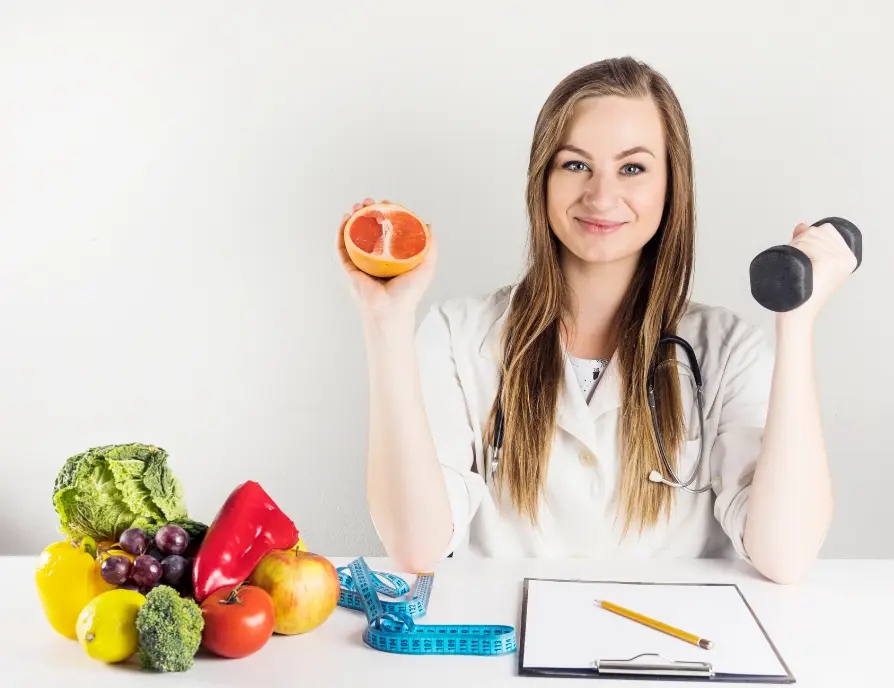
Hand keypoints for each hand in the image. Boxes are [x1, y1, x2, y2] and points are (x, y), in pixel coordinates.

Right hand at [335, 197, 437, 321]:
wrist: (392, 309)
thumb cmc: (409, 293)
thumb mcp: (427, 266)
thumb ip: (430, 246)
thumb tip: (428, 225)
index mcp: (391, 257)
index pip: (387, 230)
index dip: (386, 215)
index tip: (387, 204)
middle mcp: (376, 258)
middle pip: (369, 229)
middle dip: (368, 212)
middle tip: (370, 201)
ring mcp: (361, 262)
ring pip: (354, 235)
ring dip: (354, 218)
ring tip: (358, 205)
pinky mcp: (350, 268)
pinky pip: (342, 247)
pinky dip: (341, 232)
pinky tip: (346, 218)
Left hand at [780, 220, 858, 327]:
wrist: (797, 314)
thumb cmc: (801, 292)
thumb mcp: (809, 263)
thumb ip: (808, 242)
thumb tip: (802, 225)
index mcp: (848, 258)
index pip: (826, 229)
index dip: (808, 236)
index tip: (802, 254)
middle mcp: (847, 258)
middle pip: (816, 230)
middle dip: (798, 241)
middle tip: (796, 263)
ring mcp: (839, 260)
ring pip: (808, 236)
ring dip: (794, 247)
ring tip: (795, 267)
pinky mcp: (829, 263)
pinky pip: (806, 244)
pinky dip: (796, 251)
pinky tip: (798, 266)